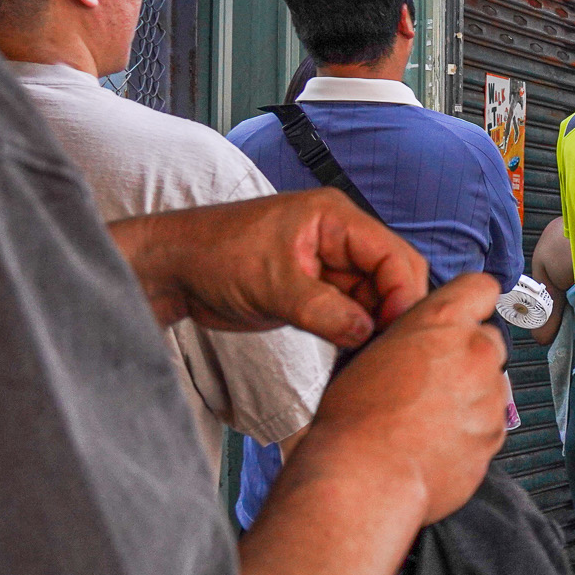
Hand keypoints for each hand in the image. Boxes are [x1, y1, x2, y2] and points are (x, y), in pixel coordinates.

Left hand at [111, 190, 427, 349]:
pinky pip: (351, 311)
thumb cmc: (213, 257)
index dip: (403, 293)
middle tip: (386, 349)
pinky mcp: (318, 289)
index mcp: (335, 218)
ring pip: (374, 298)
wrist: (172, 271)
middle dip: (392, 310)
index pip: (392, 254)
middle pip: (391, 276)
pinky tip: (350, 353)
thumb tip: (368, 334)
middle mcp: (340, 237)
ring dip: (373, 326)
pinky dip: (353, 332)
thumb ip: (324, 310)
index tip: (397, 330)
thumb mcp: (272, 286)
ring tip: (365, 356)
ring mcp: (330, 264)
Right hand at [288, 273, 508, 523]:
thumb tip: (422, 341)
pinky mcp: (497, 433)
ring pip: (492, 383)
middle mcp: (476, 352)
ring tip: (429, 417)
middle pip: (488, 339)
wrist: (365, 477)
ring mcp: (492, 394)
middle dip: (468, 354)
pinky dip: (472, 428)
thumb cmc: (355, 420)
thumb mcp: (370, 355)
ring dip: (471, 393)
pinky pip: (490, 422)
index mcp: (442, 323)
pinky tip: (437, 441)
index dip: (471, 302)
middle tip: (432, 379)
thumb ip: (411, 338)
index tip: (463, 315)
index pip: (481, 287)